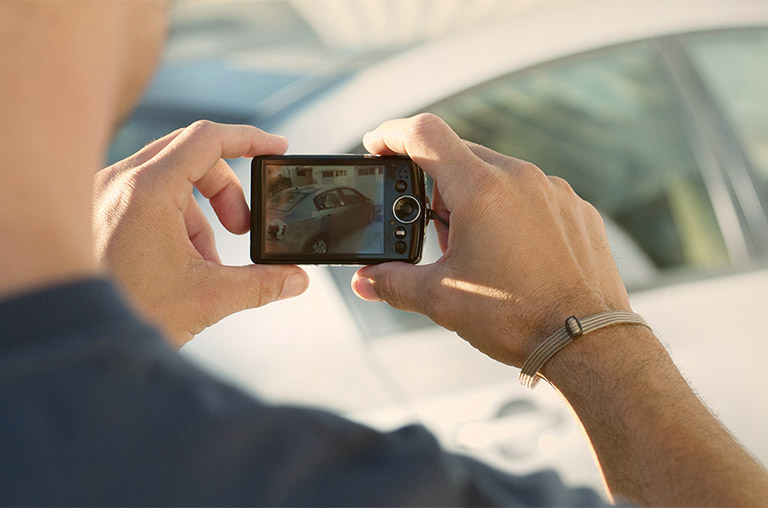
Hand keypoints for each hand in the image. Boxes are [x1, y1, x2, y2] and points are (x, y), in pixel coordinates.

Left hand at [93, 121, 308, 346]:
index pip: (209, 138)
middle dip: (226, 190)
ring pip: (169, 179)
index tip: (276, 148)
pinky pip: (146, 196)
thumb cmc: (121, 313)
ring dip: (199, 213)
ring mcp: (104, 194)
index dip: (250, 139)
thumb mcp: (206, 298)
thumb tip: (295, 279)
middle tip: (242, 228)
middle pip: (192, 156)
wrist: (67, 335)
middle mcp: (120, 181)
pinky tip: (177, 262)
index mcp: (148, 189)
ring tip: (204, 261)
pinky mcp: (97, 211)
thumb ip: (260, 285)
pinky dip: (173, 220)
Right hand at [351, 114, 630, 365]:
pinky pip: (533, 193)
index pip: (425, 134)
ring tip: (473, 246)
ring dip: (474, 197)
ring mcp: (554, 191)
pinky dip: (512, 210)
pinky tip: (511, 251)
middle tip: (430, 225)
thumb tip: (364, 281)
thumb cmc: (515, 317)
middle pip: (460, 155)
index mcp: (481, 189)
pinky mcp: (577, 209)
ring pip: (498, 174)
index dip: (392, 134)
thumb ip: (393, 282)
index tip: (377, 144)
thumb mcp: (441, 299)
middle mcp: (520, 178)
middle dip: (435, 182)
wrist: (586, 343)